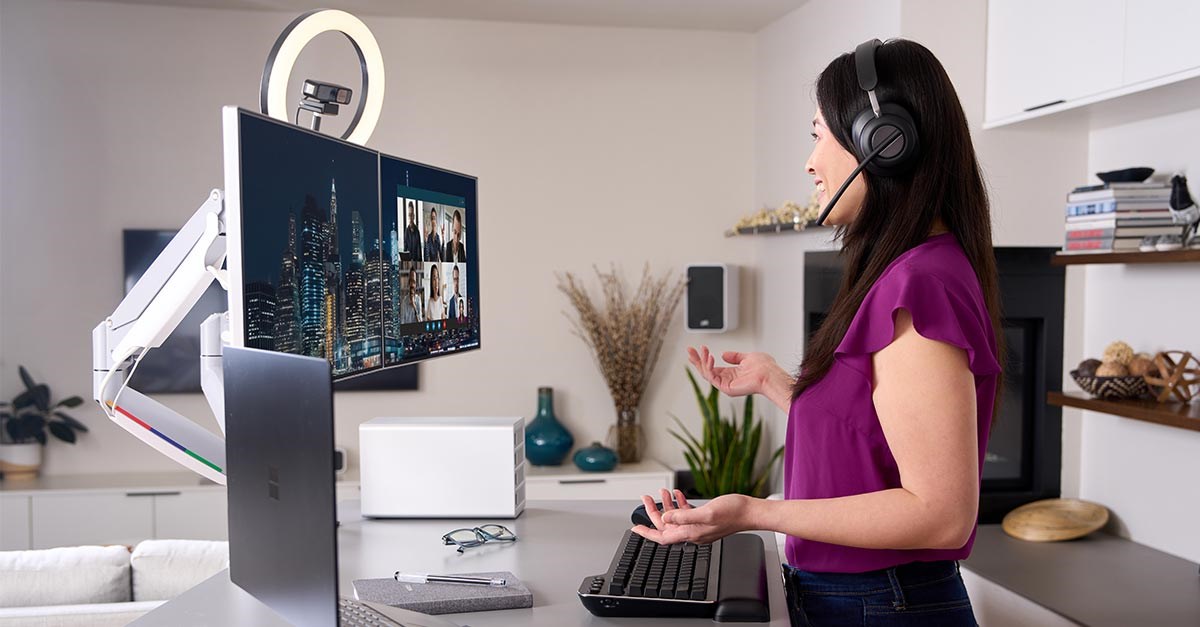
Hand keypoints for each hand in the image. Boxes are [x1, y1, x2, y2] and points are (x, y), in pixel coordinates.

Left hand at [631, 490, 752, 544]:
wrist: (751, 512)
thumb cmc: (734, 512)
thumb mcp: (706, 512)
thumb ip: (684, 516)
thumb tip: (666, 519)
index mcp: (692, 533)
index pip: (663, 537)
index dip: (647, 533)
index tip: (635, 528)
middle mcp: (694, 532)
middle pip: (667, 526)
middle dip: (654, 512)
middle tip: (646, 499)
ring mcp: (699, 526)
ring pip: (676, 518)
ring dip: (667, 505)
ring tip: (661, 492)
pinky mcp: (705, 519)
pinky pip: (687, 514)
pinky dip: (680, 504)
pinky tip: (677, 494)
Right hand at [686, 346, 783, 398]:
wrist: (770, 374)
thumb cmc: (765, 368)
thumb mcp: (747, 357)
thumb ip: (735, 357)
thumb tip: (724, 354)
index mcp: (731, 374)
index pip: (712, 367)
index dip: (703, 359)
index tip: (697, 350)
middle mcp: (727, 380)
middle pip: (706, 371)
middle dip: (697, 360)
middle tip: (689, 350)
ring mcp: (726, 385)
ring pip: (707, 373)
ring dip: (702, 361)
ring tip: (702, 350)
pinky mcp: (726, 388)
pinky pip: (712, 377)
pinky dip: (709, 366)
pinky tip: (709, 357)